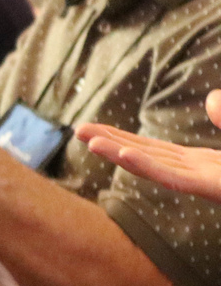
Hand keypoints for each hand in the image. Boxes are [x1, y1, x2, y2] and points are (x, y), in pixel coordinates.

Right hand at [79, 90, 220, 200]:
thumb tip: (211, 96)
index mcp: (202, 164)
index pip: (154, 149)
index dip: (123, 138)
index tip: (94, 129)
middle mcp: (195, 173)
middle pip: (145, 156)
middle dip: (111, 145)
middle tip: (78, 131)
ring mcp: (202, 182)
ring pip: (152, 167)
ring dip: (119, 155)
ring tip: (89, 142)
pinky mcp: (213, 188)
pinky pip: (175, 178)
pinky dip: (147, 166)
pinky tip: (124, 155)